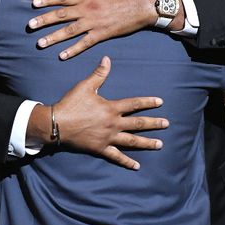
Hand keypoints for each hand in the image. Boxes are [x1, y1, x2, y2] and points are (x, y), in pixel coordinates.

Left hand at [28, 0, 165, 59]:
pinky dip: (73, 50)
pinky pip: (84, 43)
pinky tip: (62, 55)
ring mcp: (93, 23)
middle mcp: (87, 9)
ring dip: (53, 37)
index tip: (34, 4)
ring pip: (69, 31)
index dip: (47, 0)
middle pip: (60, 15)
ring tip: (40, 44)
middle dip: (43, 20)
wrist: (143, 5)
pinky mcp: (102, 34)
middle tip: (29, 26)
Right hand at [28, 56, 168, 169]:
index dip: (148, 102)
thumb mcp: (85, 86)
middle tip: (167, 124)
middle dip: (153, 123)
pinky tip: (137, 166)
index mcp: (111, 108)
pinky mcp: (101, 149)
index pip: (134, 104)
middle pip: (138, 123)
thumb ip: (99, 73)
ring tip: (160, 144)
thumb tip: (107, 58)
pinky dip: (127, 162)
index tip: (160, 102)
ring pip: (132, 141)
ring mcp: (108, 138)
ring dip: (147, 143)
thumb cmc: (71, 104)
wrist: (57, 124)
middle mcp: (113, 124)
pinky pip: (117, 156)